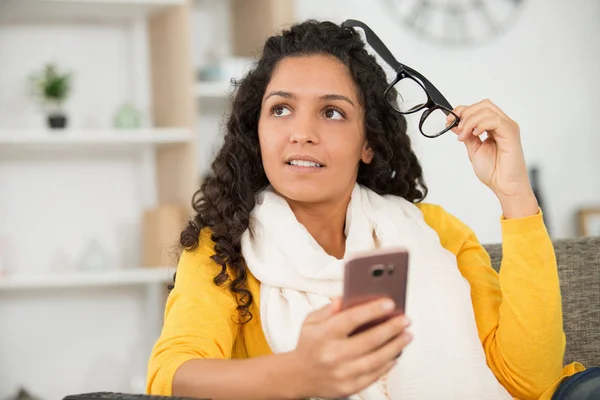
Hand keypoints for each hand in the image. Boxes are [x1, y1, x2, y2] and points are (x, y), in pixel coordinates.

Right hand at [289, 298, 411, 398]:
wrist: (298, 376)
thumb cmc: (309, 345)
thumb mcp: (311, 321)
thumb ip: (329, 309)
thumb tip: (347, 298)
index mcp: (323, 335)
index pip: (351, 319)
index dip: (372, 310)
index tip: (389, 303)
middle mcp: (332, 355)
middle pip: (369, 340)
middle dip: (391, 328)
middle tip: (405, 320)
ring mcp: (342, 373)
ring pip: (376, 359)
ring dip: (395, 346)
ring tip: (407, 335)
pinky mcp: (349, 387)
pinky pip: (374, 375)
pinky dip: (388, 363)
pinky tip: (395, 353)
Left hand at [448, 99, 538, 217]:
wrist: (504, 185)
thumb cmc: (494, 171)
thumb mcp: (473, 149)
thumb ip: (466, 135)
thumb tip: (454, 123)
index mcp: (494, 127)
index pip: (479, 108)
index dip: (462, 111)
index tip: (449, 120)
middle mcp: (502, 124)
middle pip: (483, 105)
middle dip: (466, 113)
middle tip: (458, 128)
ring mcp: (507, 127)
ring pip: (487, 110)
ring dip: (470, 121)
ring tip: (464, 136)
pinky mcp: (511, 133)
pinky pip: (495, 120)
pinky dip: (481, 124)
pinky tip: (475, 134)